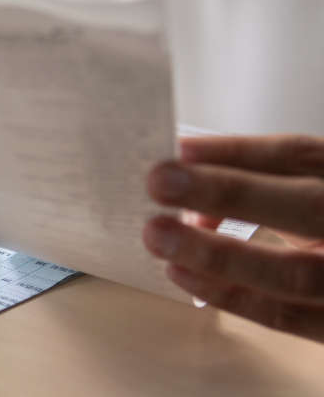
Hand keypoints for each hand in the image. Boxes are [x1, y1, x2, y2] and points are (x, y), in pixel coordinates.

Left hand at [143, 134, 323, 341]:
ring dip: (217, 254)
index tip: (179, 150)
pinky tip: (183, 274)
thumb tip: (190, 201)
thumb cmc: (320, 226)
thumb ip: (261, 189)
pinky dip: (230, 295)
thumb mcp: (307, 193)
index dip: (239, 151)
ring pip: (295, 273)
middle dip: (228, 193)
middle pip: (307, 206)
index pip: (302, 155)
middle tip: (160, 183)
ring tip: (158, 236)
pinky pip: (286, 316)